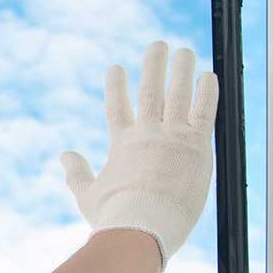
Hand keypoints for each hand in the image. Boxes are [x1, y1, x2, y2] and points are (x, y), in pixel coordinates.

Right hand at [60, 40, 218, 272]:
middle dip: (154, 66)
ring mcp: (172, 137)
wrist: (141, 227)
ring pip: (178, 94)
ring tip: (185, 51)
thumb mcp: (87, 196)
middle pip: (151, 91)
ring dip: (181, 70)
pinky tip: (208, 74)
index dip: (116, 87)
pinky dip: (206, 91)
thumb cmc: (115, 219)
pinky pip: (204, 111)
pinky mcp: (197, 146)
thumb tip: (63, 155)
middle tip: (158, 45)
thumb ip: (76, 174)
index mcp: (122, 145)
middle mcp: (147, 134)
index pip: (117, 108)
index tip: (116, 68)